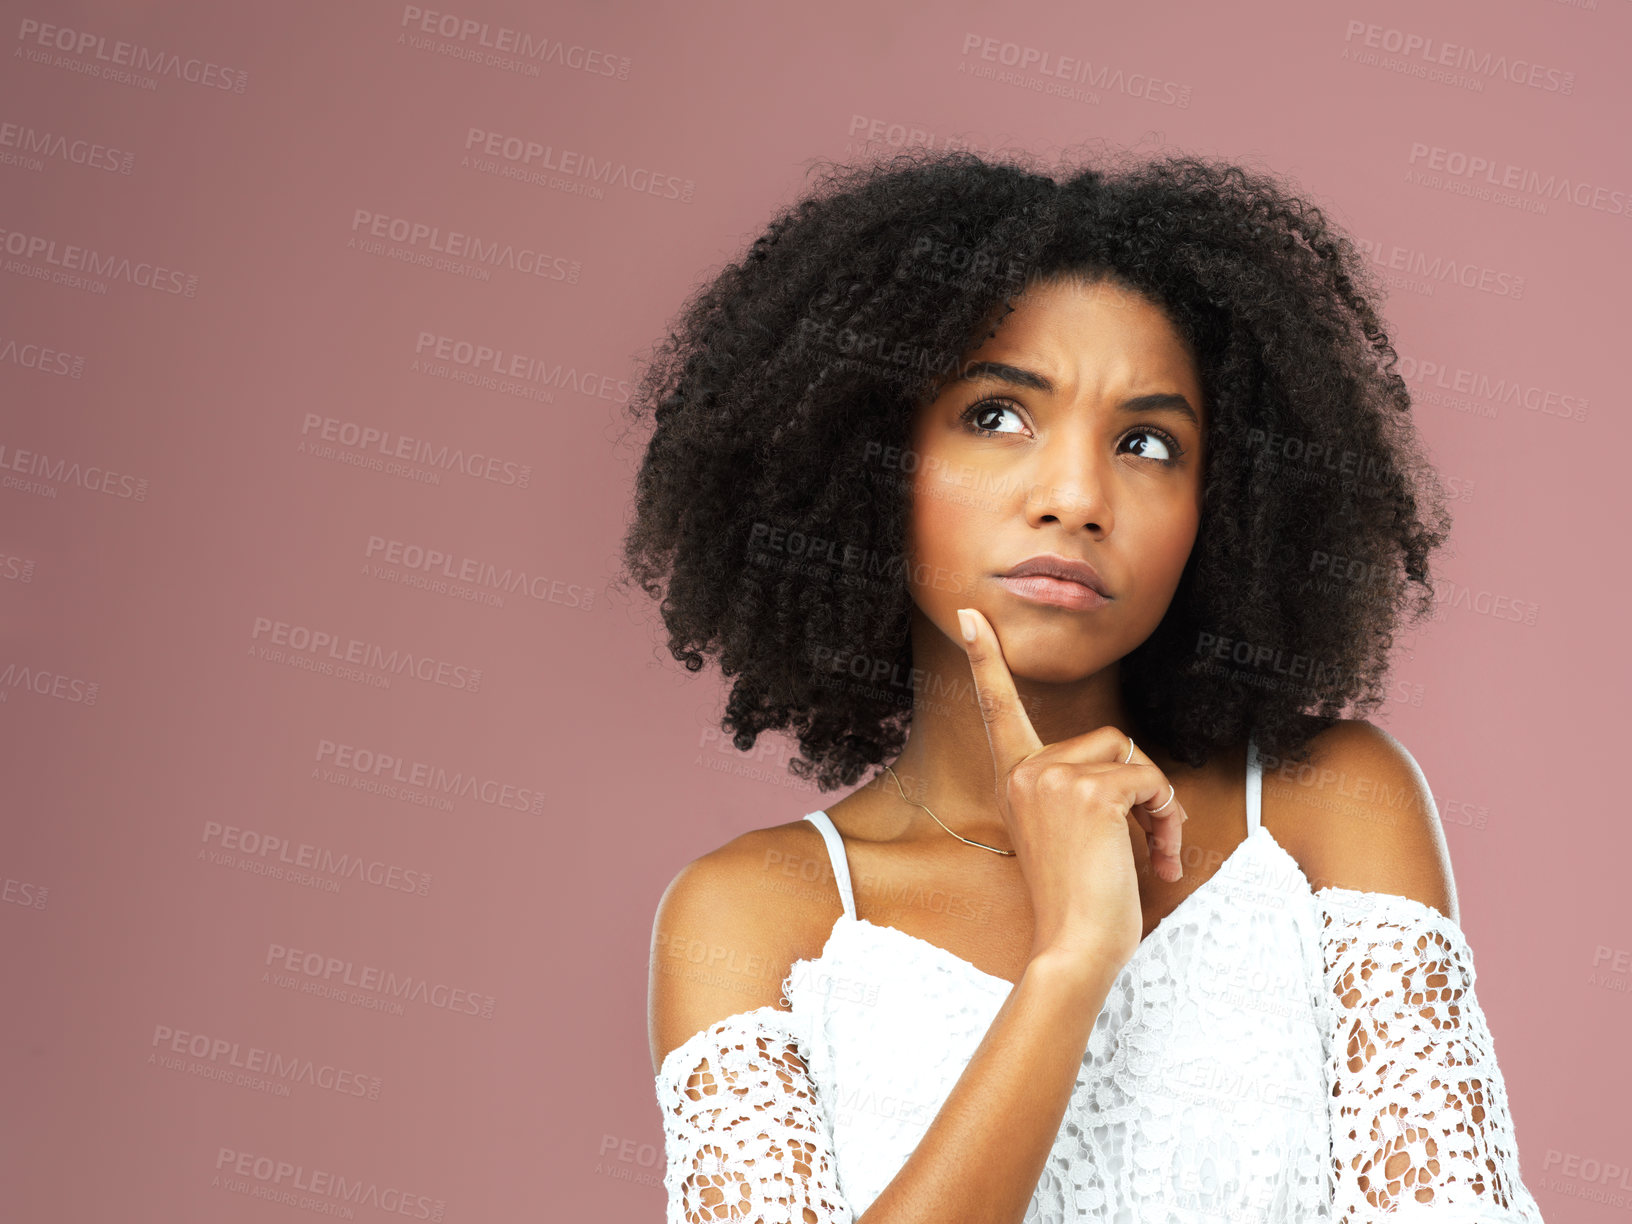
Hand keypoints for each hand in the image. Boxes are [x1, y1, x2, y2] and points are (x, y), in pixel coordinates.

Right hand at [956, 606, 1189, 971]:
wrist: (1076, 947)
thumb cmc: (1080, 902)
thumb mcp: (1068, 832)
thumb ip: (1077, 788)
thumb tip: (1128, 760)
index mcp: (1014, 779)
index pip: (997, 708)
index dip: (986, 658)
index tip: (970, 612)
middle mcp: (1025, 771)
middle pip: (1110, 740)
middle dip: (1140, 788)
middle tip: (1149, 841)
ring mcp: (1053, 777)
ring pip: (1134, 758)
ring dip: (1159, 805)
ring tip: (1154, 852)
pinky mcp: (1090, 790)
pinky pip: (1150, 781)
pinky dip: (1167, 818)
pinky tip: (1158, 858)